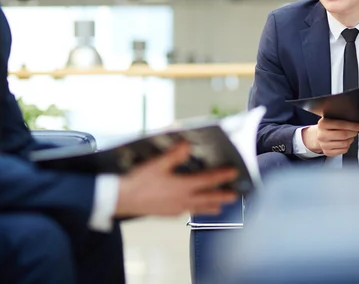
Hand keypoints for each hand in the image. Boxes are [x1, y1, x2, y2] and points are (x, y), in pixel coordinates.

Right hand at [114, 141, 237, 216]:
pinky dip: (194, 210)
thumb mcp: (157, 164)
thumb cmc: (139, 181)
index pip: (207, 180)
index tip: (234, 173)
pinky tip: (191, 209)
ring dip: (210, 207)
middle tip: (235, 197)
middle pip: (207, 198)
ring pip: (198, 208)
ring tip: (220, 209)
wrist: (123, 199)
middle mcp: (182, 199)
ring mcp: (175, 208)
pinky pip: (186, 212)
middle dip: (222, 196)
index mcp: (182, 186)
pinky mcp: (167, 213)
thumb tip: (188, 145)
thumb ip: (174, 155)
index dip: (222, 176)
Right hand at [302, 118, 358, 156]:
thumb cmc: (327, 127)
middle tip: (357, 131)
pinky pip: (343, 150)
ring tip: (351, 136)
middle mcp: (322, 135)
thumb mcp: (330, 119)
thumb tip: (356, 121)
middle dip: (353, 132)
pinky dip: (347, 146)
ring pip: (344, 144)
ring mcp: (324, 145)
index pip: (341, 124)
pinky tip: (346, 141)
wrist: (318, 136)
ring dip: (351, 139)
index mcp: (322, 124)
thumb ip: (340, 119)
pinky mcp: (327, 152)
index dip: (353, 126)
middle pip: (343, 135)